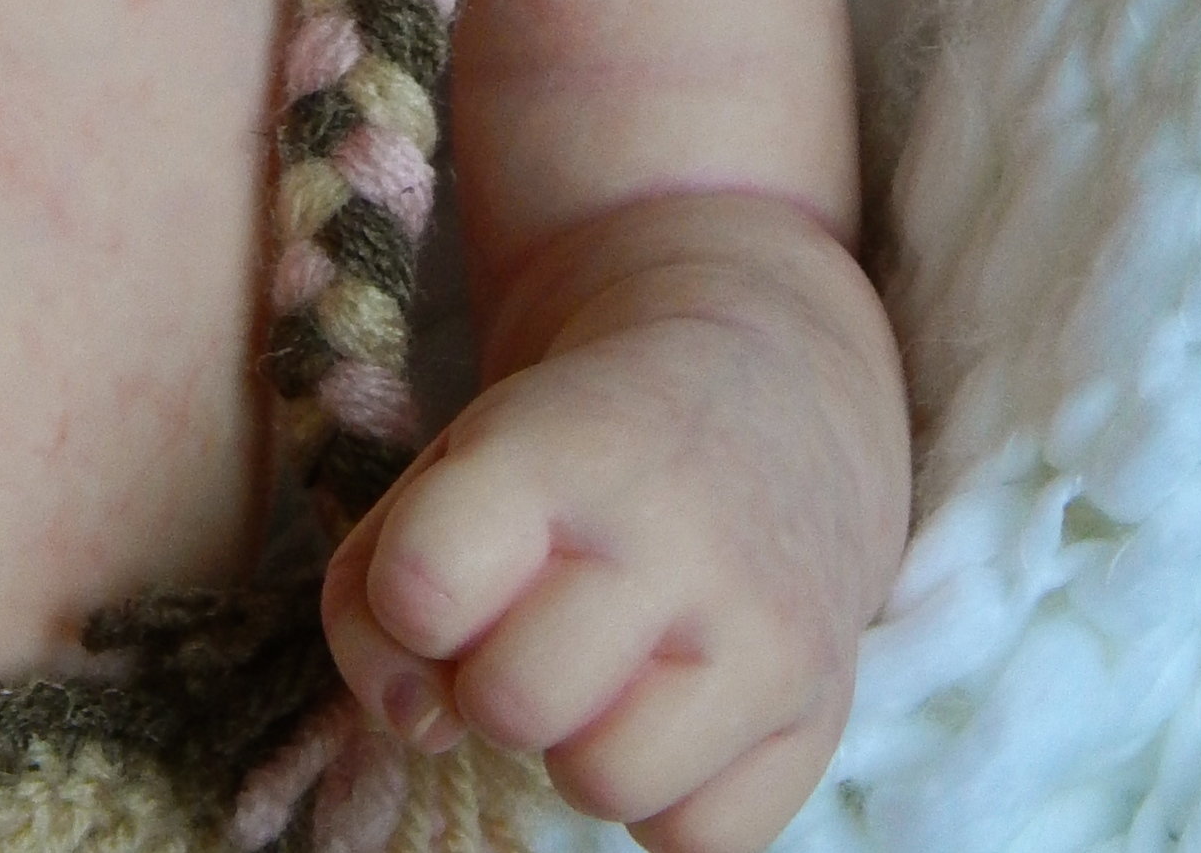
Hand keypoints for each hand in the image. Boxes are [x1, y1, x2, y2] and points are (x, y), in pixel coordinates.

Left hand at [319, 197, 906, 852]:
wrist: (771, 392)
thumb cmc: (577, 446)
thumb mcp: (456, 458)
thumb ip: (376, 590)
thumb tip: (421, 722)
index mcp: (566, 444)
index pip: (425, 582)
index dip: (410, 601)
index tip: (452, 568)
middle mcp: (677, 531)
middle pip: (511, 701)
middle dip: (495, 681)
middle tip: (535, 621)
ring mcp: (764, 625)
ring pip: (605, 784)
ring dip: (581, 745)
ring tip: (609, 668)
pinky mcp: (824, 707)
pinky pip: (697, 839)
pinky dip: (669, 795)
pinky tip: (679, 707)